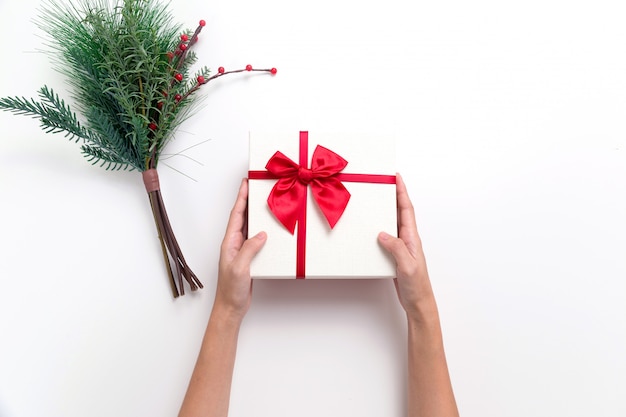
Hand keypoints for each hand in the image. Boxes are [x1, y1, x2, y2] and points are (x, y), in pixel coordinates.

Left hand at [214, 178, 266, 321]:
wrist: (232, 307)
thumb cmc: (231, 289)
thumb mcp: (240, 267)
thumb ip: (249, 249)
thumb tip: (261, 234)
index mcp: (229, 242)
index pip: (236, 215)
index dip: (241, 198)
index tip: (246, 183)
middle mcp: (235, 243)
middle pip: (243, 217)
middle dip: (249, 200)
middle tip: (257, 186)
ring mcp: (242, 250)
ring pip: (251, 226)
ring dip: (257, 214)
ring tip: (266, 201)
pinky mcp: (250, 257)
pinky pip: (257, 239)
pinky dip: (264, 230)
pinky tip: (272, 228)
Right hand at [378, 174, 436, 321]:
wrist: (418, 303)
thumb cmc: (417, 286)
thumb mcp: (406, 266)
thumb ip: (396, 248)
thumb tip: (383, 233)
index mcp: (412, 238)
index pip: (406, 210)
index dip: (402, 192)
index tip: (396, 177)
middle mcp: (407, 239)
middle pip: (400, 211)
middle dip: (394, 195)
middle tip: (384, 182)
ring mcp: (401, 247)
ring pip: (392, 223)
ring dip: (385, 210)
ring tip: (375, 199)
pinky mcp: (394, 255)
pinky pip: (386, 237)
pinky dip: (378, 228)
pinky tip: (371, 228)